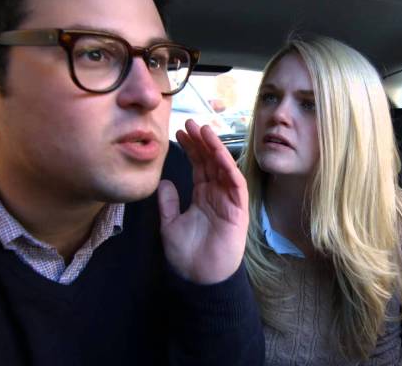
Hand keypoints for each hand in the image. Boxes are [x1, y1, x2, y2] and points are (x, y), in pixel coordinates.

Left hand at [158, 120, 248, 283]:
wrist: (199, 278)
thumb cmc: (187, 255)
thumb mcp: (169, 224)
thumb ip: (167, 203)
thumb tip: (164, 182)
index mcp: (203, 196)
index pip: (199, 166)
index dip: (191, 149)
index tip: (179, 132)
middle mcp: (217, 195)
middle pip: (210, 162)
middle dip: (201, 142)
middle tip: (190, 123)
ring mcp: (229, 201)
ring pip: (224, 168)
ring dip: (215, 148)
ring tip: (204, 130)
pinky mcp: (238, 209)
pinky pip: (235, 183)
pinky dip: (228, 166)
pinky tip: (218, 152)